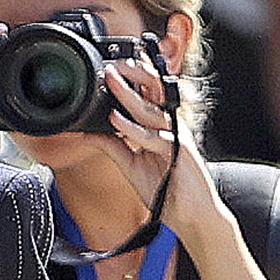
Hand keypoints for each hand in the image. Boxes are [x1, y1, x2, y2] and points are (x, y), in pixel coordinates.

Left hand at [100, 42, 220, 251]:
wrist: (189, 215)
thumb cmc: (166, 188)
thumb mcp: (131, 166)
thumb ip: (113, 147)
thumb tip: (89, 134)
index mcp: (160, 125)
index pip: (147, 94)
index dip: (134, 77)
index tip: (113, 64)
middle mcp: (169, 125)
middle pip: (152, 93)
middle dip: (132, 75)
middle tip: (110, 64)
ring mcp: (175, 136)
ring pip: (151, 109)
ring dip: (129, 94)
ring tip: (110, 80)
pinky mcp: (178, 151)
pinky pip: (152, 137)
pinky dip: (133, 129)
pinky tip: (116, 120)